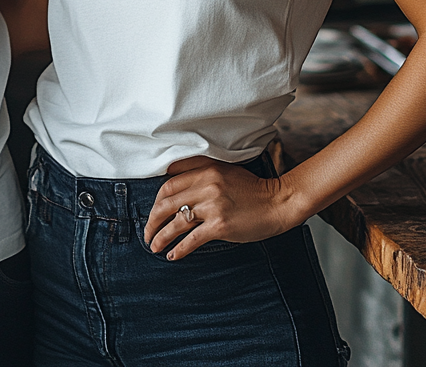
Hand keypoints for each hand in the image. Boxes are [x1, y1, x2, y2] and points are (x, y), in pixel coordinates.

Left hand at [144, 156, 298, 260]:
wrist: (278, 202)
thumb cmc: (251, 189)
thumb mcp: (224, 170)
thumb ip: (200, 172)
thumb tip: (174, 185)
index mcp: (205, 170)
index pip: (169, 184)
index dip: (156, 200)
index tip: (153, 211)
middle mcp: (206, 185)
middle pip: (167, 203)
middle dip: (152, 219)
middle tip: (147, 232)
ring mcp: (213, 206)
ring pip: (176, 222)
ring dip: (161, 236)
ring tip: (154, 246)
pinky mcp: (221, 225)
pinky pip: (192, 239)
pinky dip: (179, 249)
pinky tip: (173, 256)